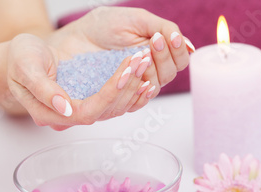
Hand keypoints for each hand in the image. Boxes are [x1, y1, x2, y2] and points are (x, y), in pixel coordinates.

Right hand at [6, 33, 151, 129]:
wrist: (20, 56)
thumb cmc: (19, 59)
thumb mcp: (25, 68)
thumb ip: (42, 89)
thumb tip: (64, 108)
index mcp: (50, 113)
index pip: (88, 112)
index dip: (109, 94)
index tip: (125, 71)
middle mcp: (67, 116)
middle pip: (105, 111)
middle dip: (127, 85)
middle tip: (140, 59)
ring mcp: (79, 109)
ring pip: (113, 107)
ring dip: (132, 85)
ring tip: (143, 60)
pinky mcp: (88, 100)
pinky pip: (113, 101)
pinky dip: (129, 88)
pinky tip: (140, 73)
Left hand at [47, 6, 193, 98]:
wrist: (72, 37)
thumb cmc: (102, 27)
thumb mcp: (137, 20)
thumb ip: (164, 29)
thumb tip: (189, 45)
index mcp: (156, 55)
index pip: (178, 61)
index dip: (177, 51)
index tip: (168, 37)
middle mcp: (148, 73)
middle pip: (168, 76)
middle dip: (163, 57)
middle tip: (151, 41)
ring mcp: (132, 87)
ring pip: (153, 88)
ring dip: (149, 71)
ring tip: (140, 53)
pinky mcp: (116, 99)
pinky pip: (133, 102)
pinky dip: (136, 90)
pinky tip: (135, 78)